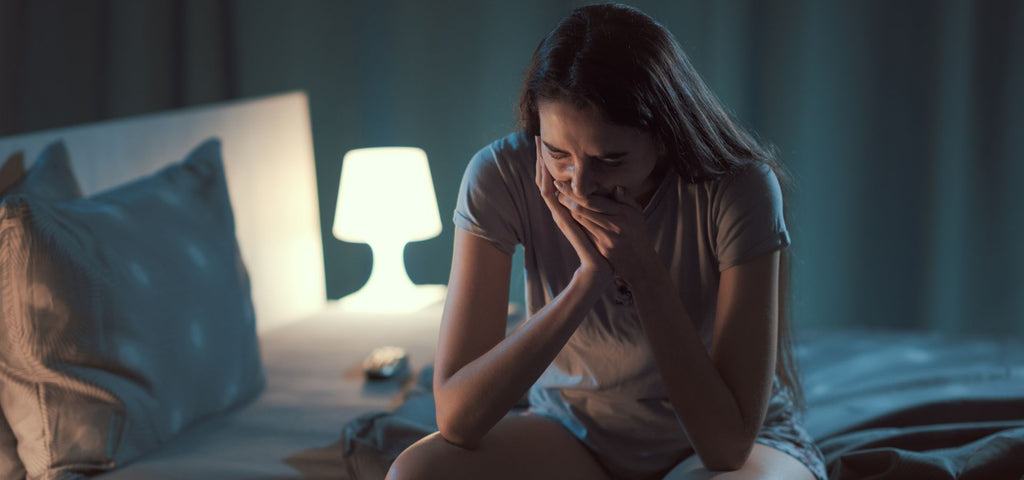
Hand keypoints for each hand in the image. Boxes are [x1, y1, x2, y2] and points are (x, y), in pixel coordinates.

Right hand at [534, 136, 612, 284]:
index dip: (551, 162)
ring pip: (545, 185)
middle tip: (538, 138)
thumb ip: (598, 205)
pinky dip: (547, 184)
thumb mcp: (601, 219)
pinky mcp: (562, 221)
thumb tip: (606, 190)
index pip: (556, 180)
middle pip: (546, 178)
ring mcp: (559, 214)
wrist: (596, 267)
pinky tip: (545, 171)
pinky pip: (551, 199)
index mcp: (568, 207)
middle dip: (542, 158)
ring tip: (539, 148)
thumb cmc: (600, 247)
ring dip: (541, 166)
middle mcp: (560, 209)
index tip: (549, 144)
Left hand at [552, 180, 654, 284]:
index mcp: (623, 214)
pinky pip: (583, 232)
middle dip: (566, 198)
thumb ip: (626, 199)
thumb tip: (614, 187)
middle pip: (582, 210)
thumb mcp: (637, 213)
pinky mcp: (602, 249)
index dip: (573, 191)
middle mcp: (615, 226)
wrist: (640, 262)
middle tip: (556, 188)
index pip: (592, 201)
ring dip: (567, 208)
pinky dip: (574, 221)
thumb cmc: (638, 233)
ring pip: (580, 221)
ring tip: (559, 198)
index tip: (561, 183)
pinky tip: (567, 213)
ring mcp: (607, 239)